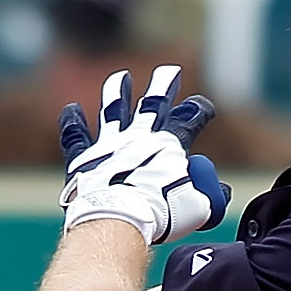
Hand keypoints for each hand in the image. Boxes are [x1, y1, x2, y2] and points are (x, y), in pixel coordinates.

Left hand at [58, 65, 230, 244]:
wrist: (119, 218)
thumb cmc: (161, 215)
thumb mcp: (200, 207)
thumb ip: (212, 194)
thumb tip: (218, 189)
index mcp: (168, 145)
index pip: (188, 120)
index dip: (198, 111)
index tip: (204, 108)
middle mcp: (139, 137)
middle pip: (153, 104)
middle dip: (164, 85)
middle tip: (169, 71)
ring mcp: (109, 144)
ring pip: (114, 109)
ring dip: (118, 92)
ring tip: (120, 78)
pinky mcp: (85, 158)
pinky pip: (77, 136)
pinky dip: (74, 123)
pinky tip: (71, 110)